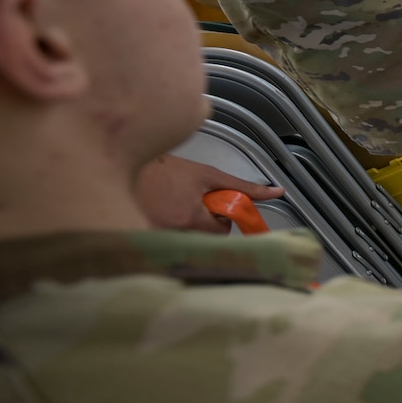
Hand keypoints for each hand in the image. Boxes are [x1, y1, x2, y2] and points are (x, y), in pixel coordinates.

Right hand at [135, 155, 281, 232]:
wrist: (125, 163)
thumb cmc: (163, 168)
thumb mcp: (208, 174)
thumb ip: (243, 187)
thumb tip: (276, 192)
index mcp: (190, 218)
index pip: (222, 232)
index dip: (221, 217)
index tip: (213, 204)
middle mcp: (171, 232)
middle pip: (203, 236)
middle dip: (203, 220)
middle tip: (191, 200)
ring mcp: (154, 236)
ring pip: (185, 238)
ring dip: (185, 223)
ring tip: (173, 203)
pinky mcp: (140, 235)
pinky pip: (165, 239)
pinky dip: (168, 226)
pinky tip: (160, 209)